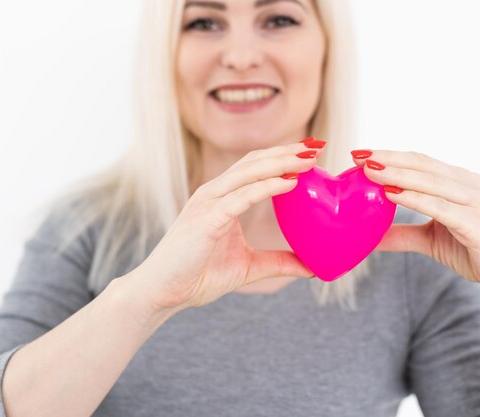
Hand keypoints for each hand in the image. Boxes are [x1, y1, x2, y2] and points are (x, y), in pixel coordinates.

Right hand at [133, 140, 325, 310]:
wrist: (162, 293)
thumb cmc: (197, 276)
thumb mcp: (248, 267)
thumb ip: (277, 262)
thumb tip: (311, 268)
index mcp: (221, 199)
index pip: (254, 168)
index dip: (282, 157)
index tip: (311, 153)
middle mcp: (213, 193)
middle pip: (254, 161)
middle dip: (286, 152)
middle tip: (317, 147)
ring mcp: (208, 202)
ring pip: (249, 171)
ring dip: (281, 162)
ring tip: (309, 158)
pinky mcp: (207, 217)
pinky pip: (242, 196)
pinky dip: (268, 186)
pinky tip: (291, 182)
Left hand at [351, 149, 479, 306]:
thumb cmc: (475, 252)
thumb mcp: (430, 240)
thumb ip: (402, 235)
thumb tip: (370, 237)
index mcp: (459, 183)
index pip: (419, 162)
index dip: (390, 156)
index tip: (360, 154)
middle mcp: (468, 185)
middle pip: (422, 165)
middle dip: (388, 158)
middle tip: (358, 155)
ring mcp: (475, 202)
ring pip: (430, 182)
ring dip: (397, 174)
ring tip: (369, 170)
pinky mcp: (477, 223)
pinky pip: (440, 207)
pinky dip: (414, 198)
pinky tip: (391, 194)